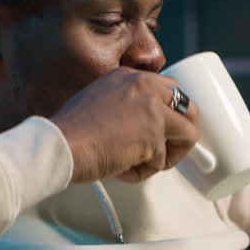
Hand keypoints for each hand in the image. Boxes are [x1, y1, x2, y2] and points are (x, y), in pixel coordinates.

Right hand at [51, 67, 200, 183]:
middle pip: (189, 107)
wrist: (61, 144)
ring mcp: (152, 109)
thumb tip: (140, 126)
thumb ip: (124, 106)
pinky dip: (143, 172)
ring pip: (188, 134)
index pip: (167, 90)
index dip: (169, 115)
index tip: (163, 130)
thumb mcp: (98, 102)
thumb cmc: (70, 132)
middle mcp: (144, 86)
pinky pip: (162, 161)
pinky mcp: (154, 134)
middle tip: (169, 150)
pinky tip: (121, 169)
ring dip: (168, 156)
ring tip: (141, 165)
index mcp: (129, 77)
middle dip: (183, 132)